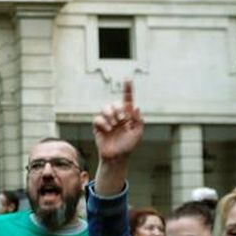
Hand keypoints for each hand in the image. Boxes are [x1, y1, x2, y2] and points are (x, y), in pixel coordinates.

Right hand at [92, 80, 143, 194]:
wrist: (117, 157)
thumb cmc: (128, 146)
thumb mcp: (138, 133)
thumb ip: (138, 120)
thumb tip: (135, 107)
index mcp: (128, 115)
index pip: (127, 99)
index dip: (128, 89)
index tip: (128, 78)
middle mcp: (117, 116)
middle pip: (115, 103)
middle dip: (118, 109)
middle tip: (122, 120)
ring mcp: (107, 121)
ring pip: (105, 108)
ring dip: (110, 115)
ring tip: (114, 125)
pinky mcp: (98, 127)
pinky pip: (97, 118)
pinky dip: (103, 123)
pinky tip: (108, 130)